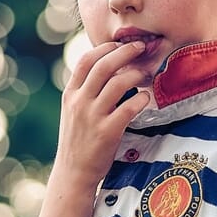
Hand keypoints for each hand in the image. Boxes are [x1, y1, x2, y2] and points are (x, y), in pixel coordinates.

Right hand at [55, 40, 150, 186]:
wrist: (73, 173)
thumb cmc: (78, 142)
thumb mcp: (73, 112)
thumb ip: (85, 92)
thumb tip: (107, 70)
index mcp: (70, 94)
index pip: (85, 60)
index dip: (105, 48)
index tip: (121, 44)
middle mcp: (79, 102)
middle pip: (103, 65)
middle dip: (125, 52)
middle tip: (141, 48)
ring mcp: (92, 116)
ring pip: (117, 82)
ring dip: (136, 74)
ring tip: (146, 75)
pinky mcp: (107, 132)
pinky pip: (129, 107)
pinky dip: (141, 98)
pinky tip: (145, 98)